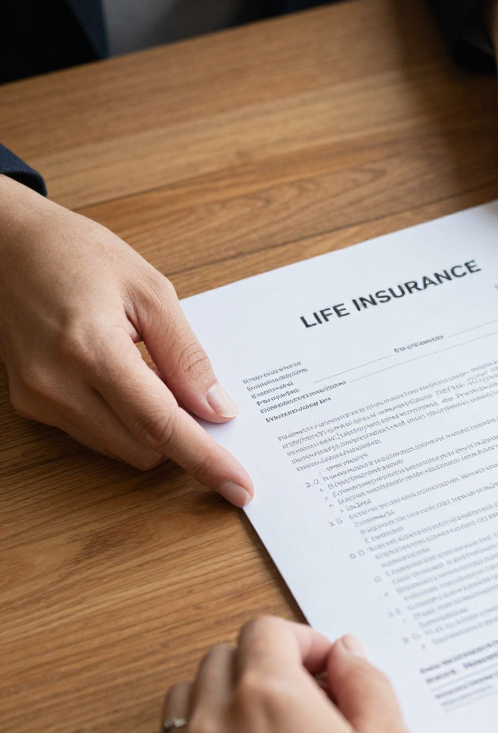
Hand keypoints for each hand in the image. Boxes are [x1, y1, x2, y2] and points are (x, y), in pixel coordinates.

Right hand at [0, 176, 251, 504]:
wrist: (5, 244)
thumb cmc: (77, 254)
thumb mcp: (151, 291)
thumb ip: (186, 356)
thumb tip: (217, 410)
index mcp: (91, 349)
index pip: (161, 424)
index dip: (206, 460)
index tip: (240, 487)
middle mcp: (57, 384)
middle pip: (144, 448)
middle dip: (184, 438)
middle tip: (207, 404)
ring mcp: (38, 398)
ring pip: (121, 448)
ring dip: (154, 430)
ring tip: (155, 373)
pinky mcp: (30, 404)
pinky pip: (96, 434)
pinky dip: (126, 421)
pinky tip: (130, 379)